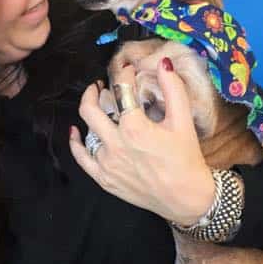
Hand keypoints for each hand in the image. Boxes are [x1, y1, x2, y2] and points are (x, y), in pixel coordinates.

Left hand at [69, 57, 214, 223]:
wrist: (187, 199)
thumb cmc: (186, 160)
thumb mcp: (183, 121)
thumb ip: (173, 89)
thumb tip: (163, 64)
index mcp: (134, 129)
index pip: (120, 91)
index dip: (123, 75)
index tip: (128, 70)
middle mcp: (115, 145)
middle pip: (91, 109)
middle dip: (93, 91)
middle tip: (99, 85)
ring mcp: (107, 164)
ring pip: (89, 131)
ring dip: (94, 117)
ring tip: (103, 110)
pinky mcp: (104, 179)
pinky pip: (81, 157)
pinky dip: (75, 143)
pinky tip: (75, 131)